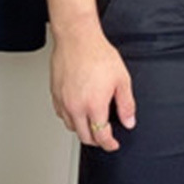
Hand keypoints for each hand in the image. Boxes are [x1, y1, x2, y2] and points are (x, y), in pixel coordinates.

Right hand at [50, 24, 136, 151]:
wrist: (77, 38)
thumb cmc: (97, 53)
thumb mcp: (122, 79)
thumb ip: (126, 104)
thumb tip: (129, 121)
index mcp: (94, 105)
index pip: (101, 136)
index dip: (109, 144)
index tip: (113, 144)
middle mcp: (76, 106)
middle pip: (85, 136)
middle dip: (96, 140)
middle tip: (104, 137)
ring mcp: (63, 101)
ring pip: (71, 126)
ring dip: (82, 130)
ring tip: (91, 124)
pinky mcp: (55, 93)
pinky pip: (61, 114)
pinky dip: (70, 118)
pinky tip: (77, 111)